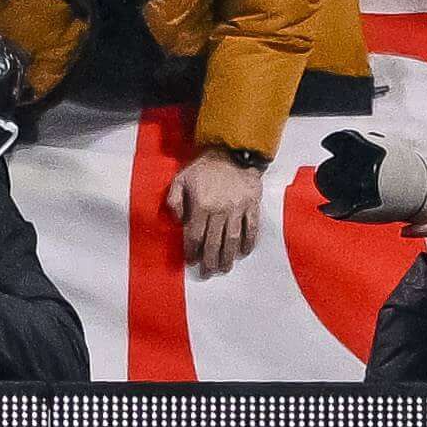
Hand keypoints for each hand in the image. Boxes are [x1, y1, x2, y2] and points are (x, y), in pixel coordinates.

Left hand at [167, 151, 265, 276]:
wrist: (231, 153)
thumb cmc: (202, 168)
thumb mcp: (180, 180)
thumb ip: (174, 200)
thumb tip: (176, 220)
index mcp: (201, 205)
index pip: (194, 235)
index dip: (192, 250)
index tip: (191, 261)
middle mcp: (220, 210)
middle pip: (214, 241)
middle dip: (210, 260)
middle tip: (208, 273)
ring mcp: (237, 209)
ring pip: (233, 238)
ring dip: (228, 256)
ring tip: (225, 268)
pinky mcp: (252, 205)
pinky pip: (252, 227)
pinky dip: (249, 241)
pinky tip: (244, 252)